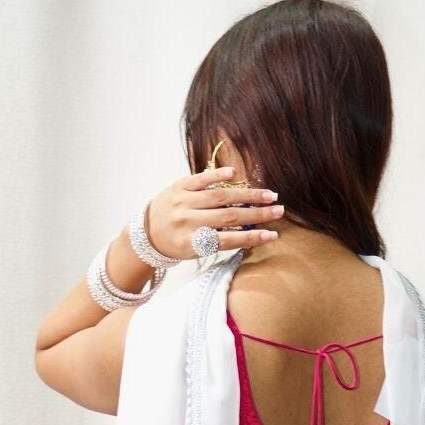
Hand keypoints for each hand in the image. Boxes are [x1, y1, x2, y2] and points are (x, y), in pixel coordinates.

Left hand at [144, 164, 283, 259]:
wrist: (145, 232)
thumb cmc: (176, 244)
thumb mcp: (194, 250)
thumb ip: (217, 241)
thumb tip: (248, 231)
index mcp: (190, 243)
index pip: (227, 240)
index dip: (251, 238)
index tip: (272, 235)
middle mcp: (186, 221)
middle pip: (228, 217)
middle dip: (256, 214)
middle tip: (279, 211)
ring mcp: (182, 201)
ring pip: (220, 197)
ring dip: (247, 194)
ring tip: (268, 194)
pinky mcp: (178, 186)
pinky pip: (201, 179)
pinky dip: (218, 176)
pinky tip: (235, 174)